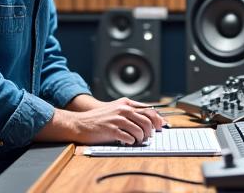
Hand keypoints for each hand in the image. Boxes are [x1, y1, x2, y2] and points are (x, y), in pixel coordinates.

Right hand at [38, 97, 165, 144]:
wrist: (81, 123)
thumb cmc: (100, 118)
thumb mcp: (116, 109)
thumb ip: (131, 111)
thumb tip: (151, 118)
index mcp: (126, 103)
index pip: (149, 109)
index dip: (158, 119)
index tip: (162, 126)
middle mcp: (123, 109)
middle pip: (147, 119)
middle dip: (151, 130)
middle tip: (149, 136)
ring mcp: (117, 119)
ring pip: (139, 129)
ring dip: (141, 137)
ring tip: (138, 140)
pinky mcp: (111, 130)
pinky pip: (128, 137)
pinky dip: (131, 141)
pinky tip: (129, 142)